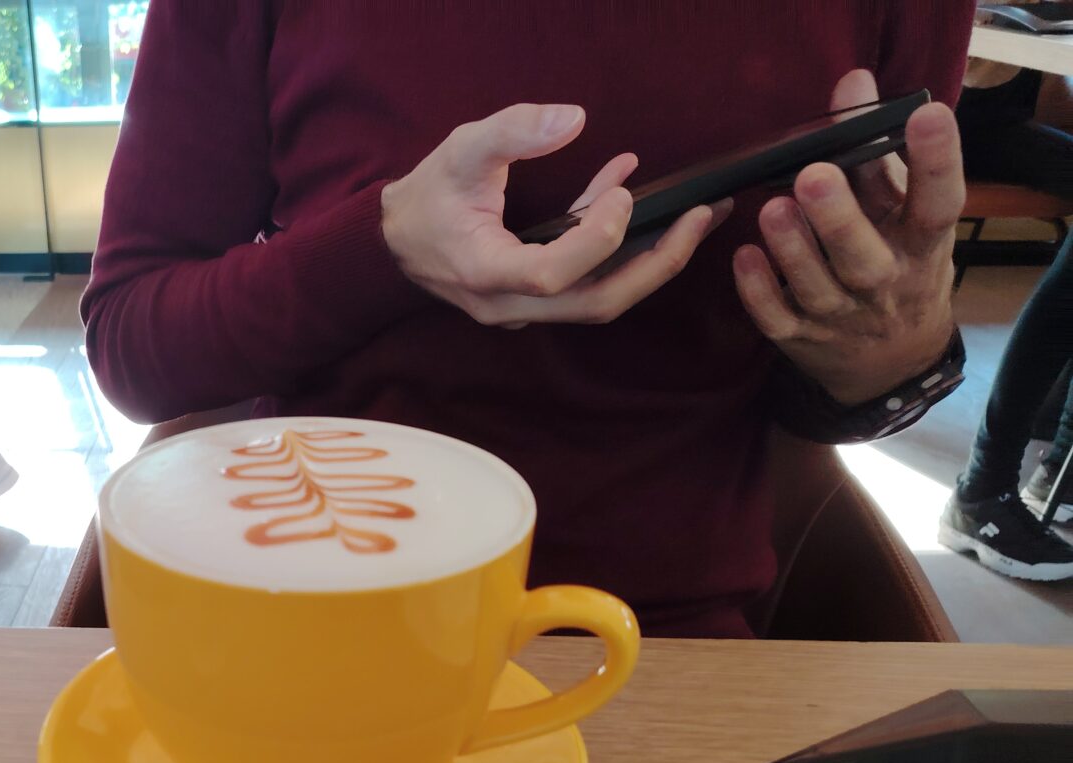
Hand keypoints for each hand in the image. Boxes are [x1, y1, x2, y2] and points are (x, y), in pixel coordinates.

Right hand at [381, 103, 722, 328]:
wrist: (394, 241)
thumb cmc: (427, 197)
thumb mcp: (462, 150)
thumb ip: (514, 131)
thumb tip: (574, 119)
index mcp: (485, 272)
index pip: (553, 273)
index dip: (597, 238)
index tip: (621, 191)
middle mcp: (508, 305)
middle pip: (596, 304)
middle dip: (657, 262)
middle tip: (700, 218)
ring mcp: (523, 310)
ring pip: (599, 301)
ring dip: (651, 261)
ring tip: (694, 218)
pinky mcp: (535, 301)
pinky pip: (587, 284)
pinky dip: (618, 247)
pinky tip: (628, 192)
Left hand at [734, 70, 962, 405]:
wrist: (893, 358)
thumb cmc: (898, 260)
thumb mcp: (902, 211)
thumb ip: (876, 150)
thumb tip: (852, 81)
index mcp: (921, 244)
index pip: (938, 202)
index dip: (937, 160)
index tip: (925, 115)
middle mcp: (886, 282)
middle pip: (865, 256)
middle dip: (839, 217)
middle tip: (814, 174)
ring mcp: (841, 315)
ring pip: (816, 287)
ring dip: (792, 250)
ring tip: (772, 209)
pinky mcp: (801, 337)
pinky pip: (777, 318)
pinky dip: (759, 290)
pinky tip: (743, 256)